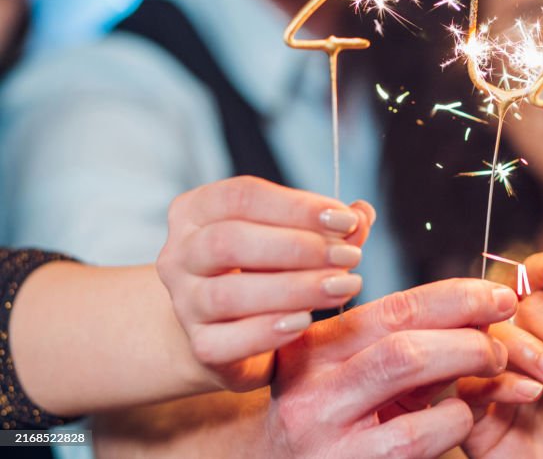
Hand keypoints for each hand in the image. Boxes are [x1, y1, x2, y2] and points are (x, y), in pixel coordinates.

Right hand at [158, 176, 373, 391]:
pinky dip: (269, 331)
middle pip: (230, 241)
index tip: (345, 220)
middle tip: (349, 257)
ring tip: (342, 287)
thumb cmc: (266, 269)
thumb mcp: (295, 238)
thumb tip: (362, 213)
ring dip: (294, 289)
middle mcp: (180, 253)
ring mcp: (183, 302)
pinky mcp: (199, 346)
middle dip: (298, 247)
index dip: (297, 206)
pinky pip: (228, 341)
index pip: (242, 196)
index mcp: (197, 210)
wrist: (231, 330)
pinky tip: (304, 322)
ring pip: (228, 293)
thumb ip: (328, 227)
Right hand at [265, 278, 517, 457]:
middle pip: (404, 338)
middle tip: (503, 339)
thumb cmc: (336, 421)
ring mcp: (324, 433)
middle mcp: (310, 385)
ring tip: (491, 370)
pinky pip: (417, 435)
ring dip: (466, 363)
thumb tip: (452, 286)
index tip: (498, 295)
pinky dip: (453, 419)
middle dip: (469, 331)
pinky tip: (460, 417)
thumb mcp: (350, 372)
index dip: (455, 296)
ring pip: (407, 371)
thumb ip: (395, 333)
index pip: (393, 308)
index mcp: (312, 348)